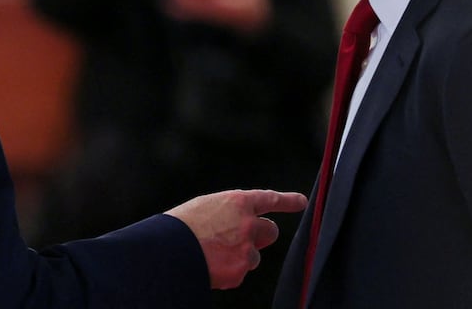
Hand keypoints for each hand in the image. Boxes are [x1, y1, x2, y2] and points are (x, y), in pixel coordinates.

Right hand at [165, 189, 306, 289]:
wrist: (170, 250)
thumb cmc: (182, 225)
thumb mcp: (207, 206)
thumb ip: (228, 212)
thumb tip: (238, 223)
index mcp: (238, 202)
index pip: (271, 199)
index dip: (289, 200)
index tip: (302, 201)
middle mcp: (248, 224)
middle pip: (271, 231)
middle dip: (261, 236)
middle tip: (243, 238)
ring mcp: (246, 249)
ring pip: (254, 255)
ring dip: (240, 255)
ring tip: (213, 253)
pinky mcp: (240, 271)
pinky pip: (240, 272)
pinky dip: (228, 271)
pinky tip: (210, 264)